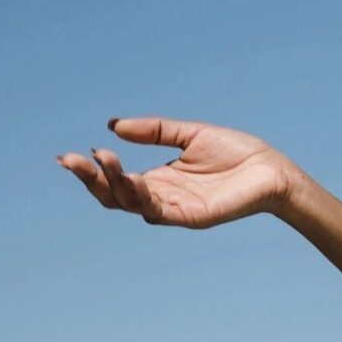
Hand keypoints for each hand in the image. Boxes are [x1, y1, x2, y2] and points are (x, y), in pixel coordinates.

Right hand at [56, 117, 298, 228]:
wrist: (271, 169)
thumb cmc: (236, 153)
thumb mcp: (189, 134)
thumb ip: (155, 130)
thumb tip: (113, 125)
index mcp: (159, 178)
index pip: (115, 179)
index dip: (93, 169)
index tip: (70, 154)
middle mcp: (161, 195)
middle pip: (113, 195)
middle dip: (90, 179)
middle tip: (69, 160)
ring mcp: (174, 208)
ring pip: (130, 203)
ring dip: (113, 183)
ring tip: (103, 158)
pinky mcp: (190, 216)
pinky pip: (158, 210)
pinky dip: (141, 195)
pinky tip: (132, 176)